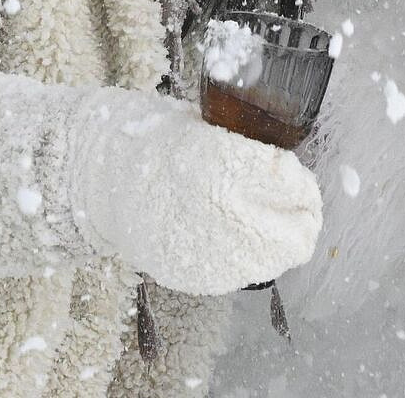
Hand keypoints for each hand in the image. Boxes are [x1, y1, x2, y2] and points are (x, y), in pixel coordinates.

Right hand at [67, 88, 321, 295]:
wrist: (103, 180)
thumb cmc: (158, 145)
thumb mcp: (210, 129)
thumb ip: (255, 155)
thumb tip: (294, 179)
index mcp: (225, 164)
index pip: (296, 185)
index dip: (301, 182)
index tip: (294, 177)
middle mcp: (223, 212)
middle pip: (299, 232)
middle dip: (301, 215)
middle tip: (293, 203)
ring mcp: (211, 252)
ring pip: (278, 259)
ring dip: (278, 239)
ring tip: (260, 218)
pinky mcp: (199, 277)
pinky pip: (245, 273)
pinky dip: (247, 256)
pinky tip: (231, 234)